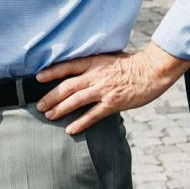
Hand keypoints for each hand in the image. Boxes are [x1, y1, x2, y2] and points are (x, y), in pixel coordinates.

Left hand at [35, 42, 189, 134]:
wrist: (152, 71)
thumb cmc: (131, 64)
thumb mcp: (108, 59)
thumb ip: (93, 66)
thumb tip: (79, 73)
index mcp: (93, 62)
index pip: (67, 66)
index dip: (51, 72)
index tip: (38, 78)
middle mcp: (95, 76)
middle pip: (67, 86)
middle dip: (51, 96)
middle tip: (40, 106)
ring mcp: (104, 90)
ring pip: (76, 100)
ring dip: (60, 109)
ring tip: (49, 116)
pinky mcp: (113, 103)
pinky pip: (92, 115)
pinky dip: (80, 123)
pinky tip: (70, 129)